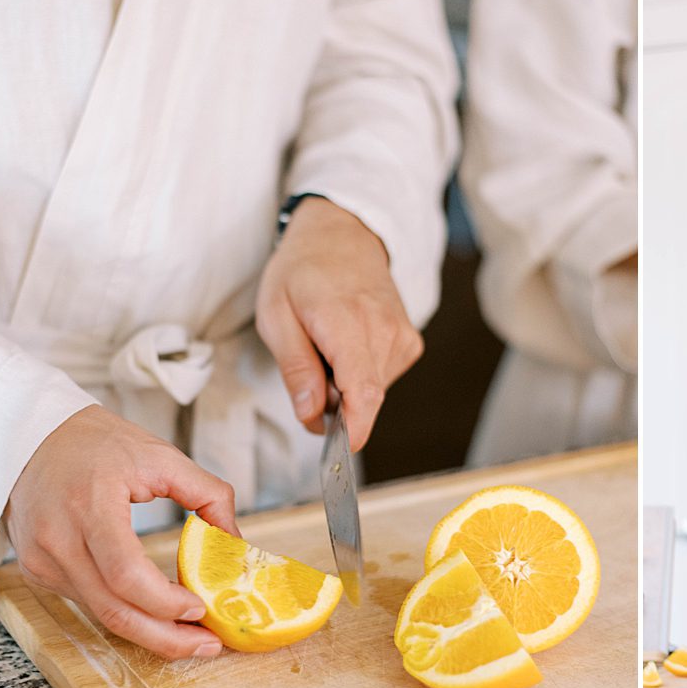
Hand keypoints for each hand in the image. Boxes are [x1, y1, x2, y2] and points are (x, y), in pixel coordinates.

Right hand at [5, 405, 237, 659]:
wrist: (30, 436)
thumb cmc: (97, 442)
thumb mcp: (161, 456)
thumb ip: (208, 494)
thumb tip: (235, 541)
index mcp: (89, 506)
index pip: (125, 573)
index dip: (165, 601)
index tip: (202, 607)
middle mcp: (57, 541)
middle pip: (113, 610)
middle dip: (165, 637)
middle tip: (207, 646)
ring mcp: (42, 560)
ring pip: (100, 614)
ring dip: (149, 631)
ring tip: (192, 635)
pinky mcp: (38, 571)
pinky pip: (88, 602)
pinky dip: (125, 613)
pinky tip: (157, 614)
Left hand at [256, 197, 423, 451]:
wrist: (344, 234)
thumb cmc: (303, 270)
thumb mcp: (276, 315)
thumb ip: (296, 369)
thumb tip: (313, 415)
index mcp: (347, 322)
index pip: (364, 391)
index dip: (354, 429)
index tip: (340, 453)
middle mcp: (385, 331)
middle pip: (365, 398)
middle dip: (334, 404)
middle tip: (308, 371)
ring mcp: (403, 337)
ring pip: (373, 391)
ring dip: (346, 387)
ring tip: (327, 347)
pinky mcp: (410, 343)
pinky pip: (382, 378)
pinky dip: (360, 374)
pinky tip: (347, 345)